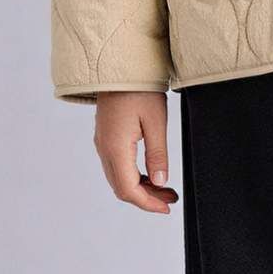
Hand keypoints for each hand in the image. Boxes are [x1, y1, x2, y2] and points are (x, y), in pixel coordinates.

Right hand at [93, 91, 177, 212]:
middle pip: (121, 187)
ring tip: (165, 188)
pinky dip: (133, 176)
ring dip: (140, 187)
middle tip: (170, 199)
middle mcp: (104, 148)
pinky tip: (151, 173)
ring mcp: (102, 143)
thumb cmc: (138, 88)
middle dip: (146, 198)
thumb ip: (158, 154)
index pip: (128, 189)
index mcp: (115, 147)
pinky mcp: (105, 137)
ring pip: (118, 178)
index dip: (148, 203)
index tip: (166, 208)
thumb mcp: (156, 121)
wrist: (119, 66)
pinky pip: (116, 166)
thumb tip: (161, 182)